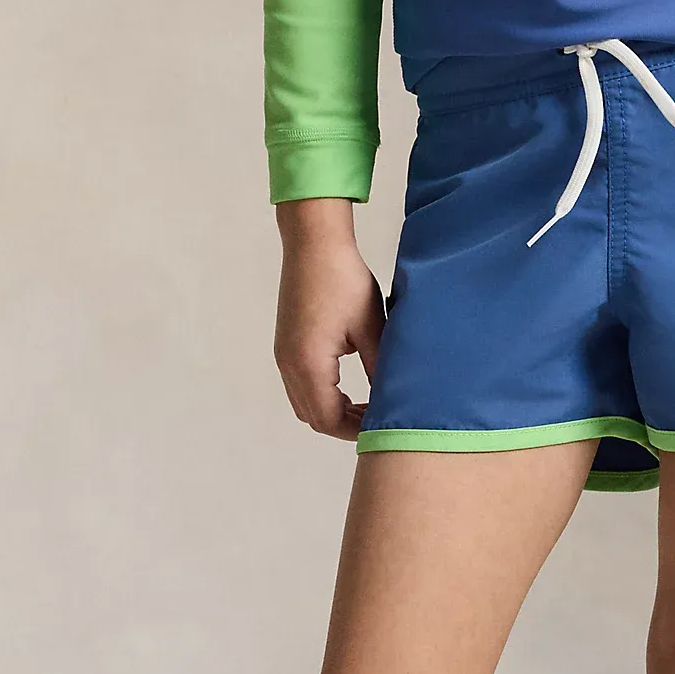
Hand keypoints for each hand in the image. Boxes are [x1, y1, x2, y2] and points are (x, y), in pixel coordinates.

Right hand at [274, 199, 384, 440]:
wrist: (313, 243)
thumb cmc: (344, 279)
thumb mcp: (372, 329)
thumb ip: (379, 371)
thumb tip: (390, 403)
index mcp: (309, 363)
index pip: (329, 420)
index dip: (357, 431)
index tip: (383, 427)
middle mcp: (289, 365)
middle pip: (314, 419)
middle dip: (346, 426)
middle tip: (378, 421)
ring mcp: (284, 356)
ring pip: (305, 406)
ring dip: (334, 413)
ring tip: (366, 407)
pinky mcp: (286, 346)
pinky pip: (301, 388)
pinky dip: (324, 398)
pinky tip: (349, 390)